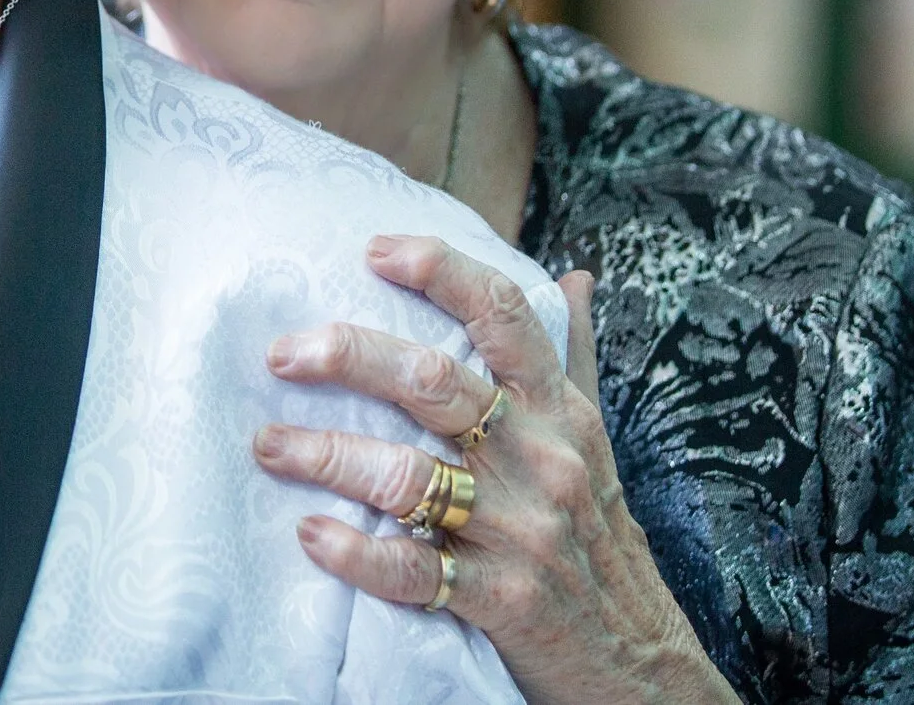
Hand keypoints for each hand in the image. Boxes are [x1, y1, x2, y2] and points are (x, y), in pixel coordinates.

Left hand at [253, 236, 736, 704]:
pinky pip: (414, 572)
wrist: (644, 666)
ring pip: (408, 475)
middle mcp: (543, 461)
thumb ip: (573, 358)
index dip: (440, 269)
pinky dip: (356, 553)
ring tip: (268, 445)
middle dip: (350, 356)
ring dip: (326, 454)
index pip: (504, 316)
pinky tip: (312, 535)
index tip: (374, 250)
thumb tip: (572, 274)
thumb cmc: (603, 541)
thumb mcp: (596, 442)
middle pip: (436, 382)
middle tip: (283, 353)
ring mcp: (521, 532)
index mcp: (562, 413)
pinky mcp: (501, 602)